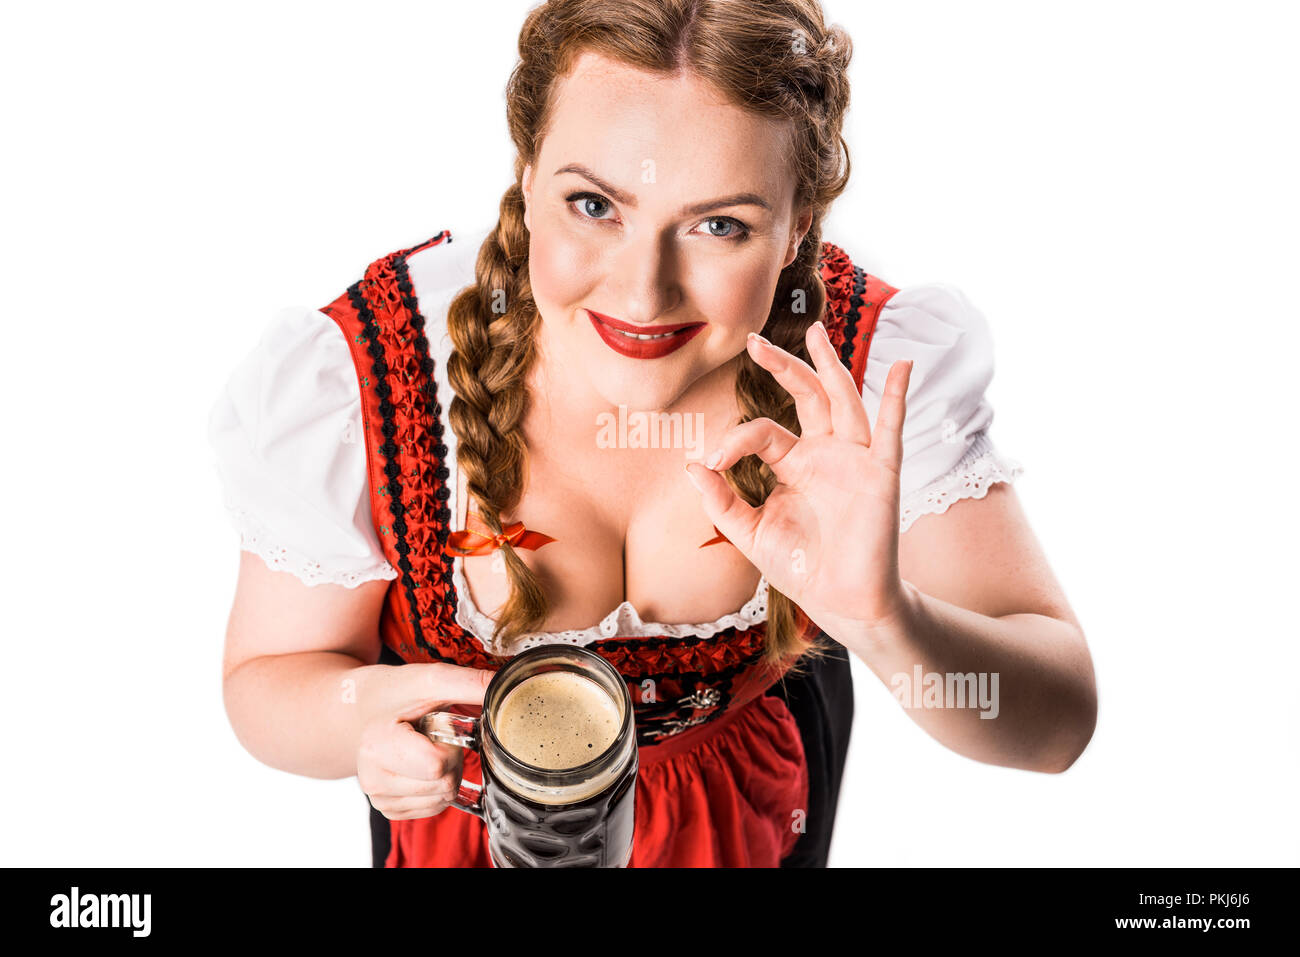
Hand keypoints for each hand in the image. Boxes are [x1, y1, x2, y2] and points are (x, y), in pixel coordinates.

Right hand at [356, 663, 493, 820]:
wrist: (363, 708)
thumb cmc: (397, 693)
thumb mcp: (431, 680)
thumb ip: (470, 683)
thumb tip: (511, 683)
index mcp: (378, 745)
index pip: (437, 767)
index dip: (451, 745)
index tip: (436, 726)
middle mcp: (372, 778)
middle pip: (444, 785)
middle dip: (452, 760)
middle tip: (434, 737)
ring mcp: (379, 799)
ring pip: (443, 799)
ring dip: (447, 774)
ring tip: (427, 748)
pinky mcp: (389, 810)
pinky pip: (436, 808)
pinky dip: (439, 787)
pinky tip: (422, 765)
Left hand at [685, 321, 913, 635]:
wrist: (841, 603)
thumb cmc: (802, 567)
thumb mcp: (750, 533)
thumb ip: (720, 499)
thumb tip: (691, 464)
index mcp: (795, 464)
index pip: (763, 432)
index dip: (734, 440)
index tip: (710, 460)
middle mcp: (826, 454)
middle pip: (806, 396)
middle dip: (782, 366)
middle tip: (753, 340)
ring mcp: (855, 461)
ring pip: (843, 401)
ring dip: (830, 365)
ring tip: (817, 332)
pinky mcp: (881, 475)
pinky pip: (891, 430)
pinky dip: (899, 396)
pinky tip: (904, 365)